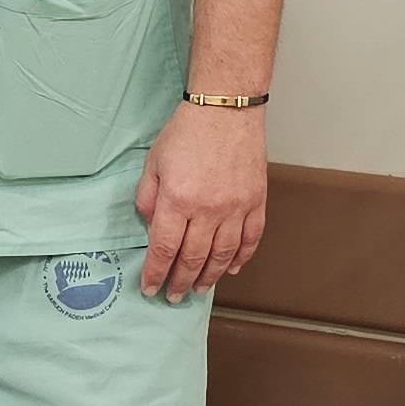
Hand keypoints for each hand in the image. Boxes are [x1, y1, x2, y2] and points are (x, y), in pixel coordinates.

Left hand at [135, 101, 268, 300]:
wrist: (227, 110)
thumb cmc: (187, 132)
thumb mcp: (153, 163)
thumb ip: (148, 198)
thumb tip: (152, 226)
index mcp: (178, 200)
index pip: (164, 248)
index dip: (156, 273)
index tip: (150, 287)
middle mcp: (209, 209)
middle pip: (193, 258)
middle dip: (181, 282)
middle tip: (173, 295)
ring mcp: (236, 207)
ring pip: (224, 254)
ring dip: (210, 276)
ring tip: (200, 289)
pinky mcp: (256, 201)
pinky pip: (251, 239)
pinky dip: (242, 258)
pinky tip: (231, 269)